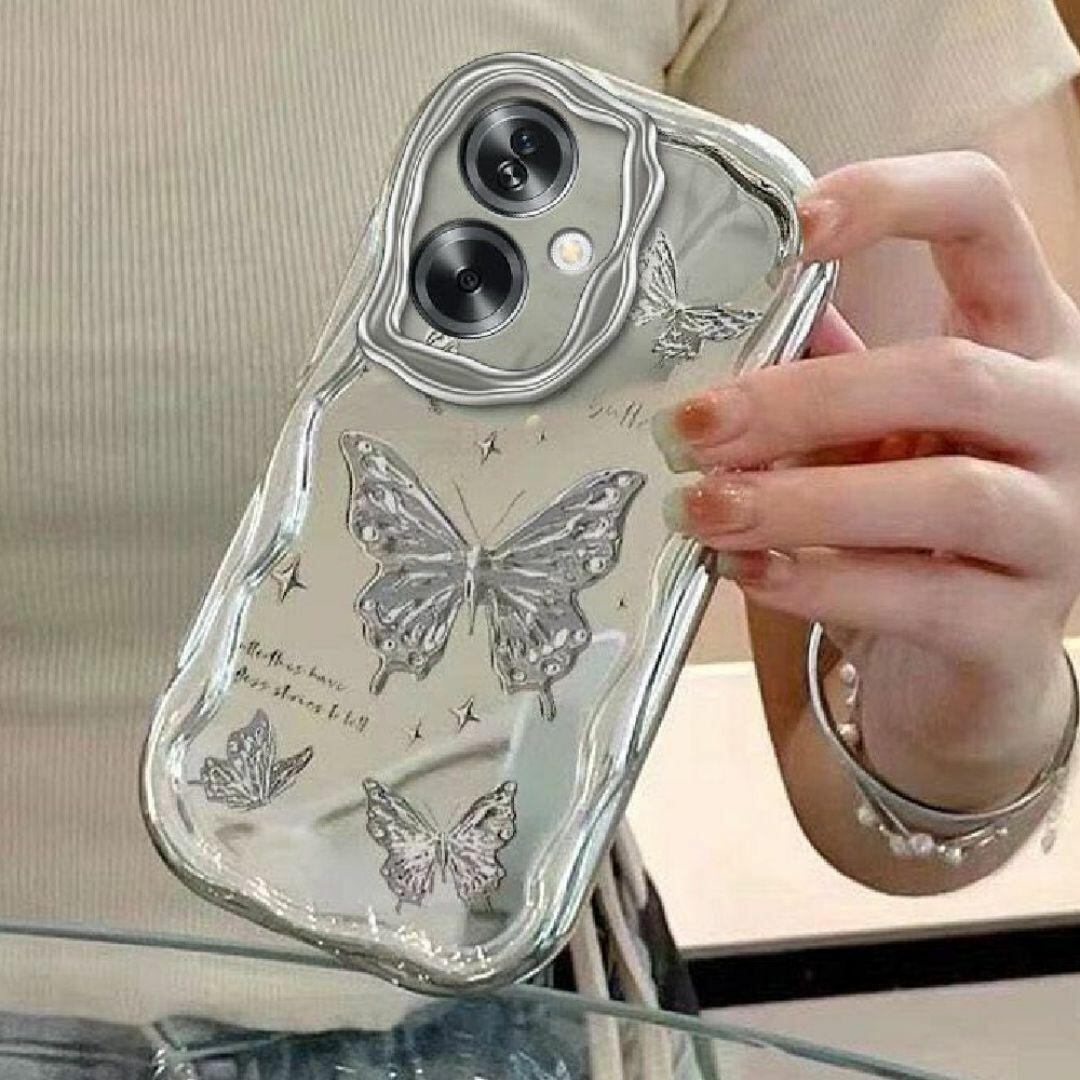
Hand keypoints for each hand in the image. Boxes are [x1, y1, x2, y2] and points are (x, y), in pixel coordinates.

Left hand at [653, 152, 1079, 809]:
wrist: (960, 654)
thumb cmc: (906, 522)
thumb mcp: (869, 429)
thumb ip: (816, 372)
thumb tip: (716, 330)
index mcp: (1021, 336)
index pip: (987, 216)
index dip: (899, 198)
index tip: (795, 226)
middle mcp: (1063, 416)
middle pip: (949, 374)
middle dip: (801, 400)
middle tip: (691, 426)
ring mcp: (1059, 524)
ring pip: (946, 493)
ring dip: (802, 500)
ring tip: (703, 508)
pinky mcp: (1021, 624)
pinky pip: (922, 598)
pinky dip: (820, 583)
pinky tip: (747, 571)